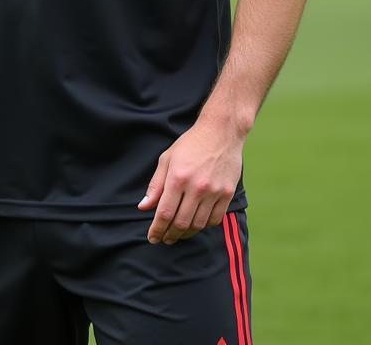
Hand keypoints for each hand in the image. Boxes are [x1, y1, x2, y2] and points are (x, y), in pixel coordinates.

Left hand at [137, 113, 244, 244]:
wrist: (221, 132)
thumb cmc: (190, 144)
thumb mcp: (167, 159)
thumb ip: (155, 185)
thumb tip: (144, 207)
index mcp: (177, 178)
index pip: (164, 213)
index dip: (157, 229)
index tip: (152, 237)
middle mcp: (196, 187)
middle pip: (181, 223)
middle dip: (170, 235)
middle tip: (164, 239)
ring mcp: (213, 191)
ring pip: (198, 224)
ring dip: (186, 233)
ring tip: (178, 234)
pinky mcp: (227, 193)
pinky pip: (215, 219)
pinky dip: (204, 225)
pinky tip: (196, 223)